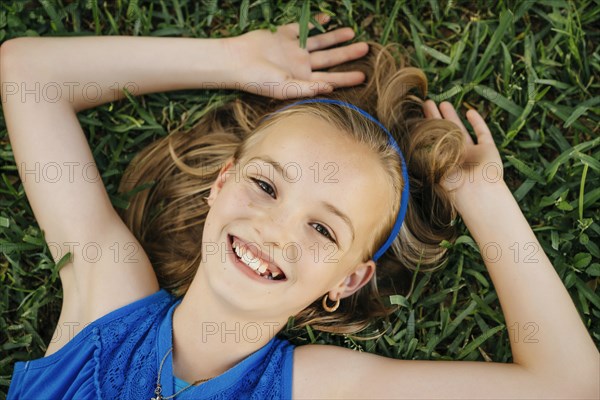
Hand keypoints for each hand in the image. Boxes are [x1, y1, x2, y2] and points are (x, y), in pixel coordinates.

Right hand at [226, 13, 368, 98]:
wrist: (236, 61)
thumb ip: (306, 89)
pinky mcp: (283, 35)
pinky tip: (328, 20)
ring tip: (353, 34)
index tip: (364, 76)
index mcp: (301, 81)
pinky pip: (303, 28)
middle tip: (366, 49)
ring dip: (335, 39)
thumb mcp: (284, 88)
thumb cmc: (258, 80)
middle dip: (347, 55)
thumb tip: (329, 89)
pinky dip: (315, 24)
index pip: (329, 80)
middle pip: (329, 60)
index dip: (346, 78)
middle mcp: (299, 65)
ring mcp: (292, 49)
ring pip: (320, 43)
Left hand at [423, 100, 503, 204]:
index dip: (424, 128)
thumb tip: (401, 144)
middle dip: (435, 117)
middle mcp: (456, 157)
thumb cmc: (450, 182)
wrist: (476, 191)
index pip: (430, 141)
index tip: (416, 116)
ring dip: (452, 116)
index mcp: (442, 162)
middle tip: (426, 103)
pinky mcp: (488, 150)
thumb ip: (420, 155)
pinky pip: (482, 133)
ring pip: (461, 130)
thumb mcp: (430, 167)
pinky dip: (477, 122)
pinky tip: (469, 112)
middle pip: (444, 133)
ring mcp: (473, 153)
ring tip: (443, 103)